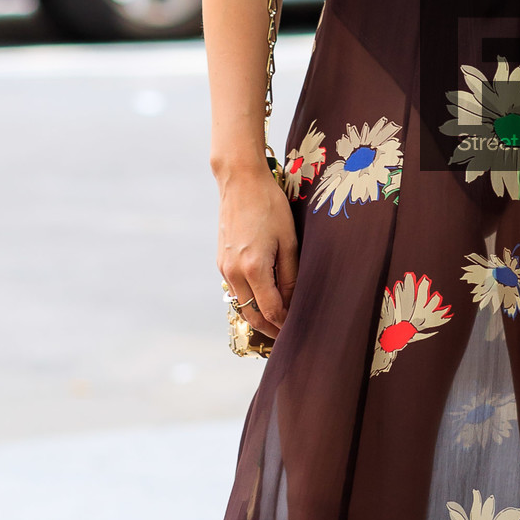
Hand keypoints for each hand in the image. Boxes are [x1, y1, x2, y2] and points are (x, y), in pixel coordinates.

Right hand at [217, 164, 297, 338]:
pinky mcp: (221, 261)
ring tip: (279, 322)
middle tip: (288, 337)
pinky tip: (266, 298)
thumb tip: (294, 302)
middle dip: (270, 329)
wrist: (239, 182)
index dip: (285, 325)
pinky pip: (236, 289)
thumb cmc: (269, 206)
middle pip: (252, 314)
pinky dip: (250, 300)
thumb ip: (290, 275)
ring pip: (242, 304)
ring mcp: (224, 267)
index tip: (298, 331)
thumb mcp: (288, 240)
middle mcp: (233, 272)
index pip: (270, 310)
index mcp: (253, 268)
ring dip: (259, 316)